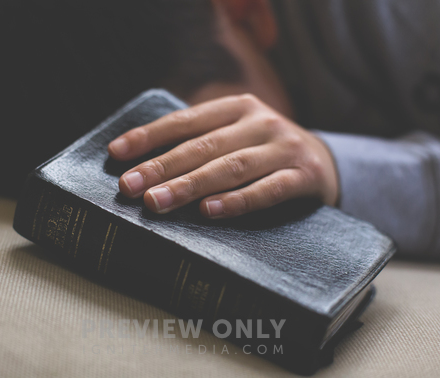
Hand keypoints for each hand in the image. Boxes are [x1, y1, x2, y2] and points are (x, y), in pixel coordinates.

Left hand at [108, 94, 338, 217]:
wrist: (323, 163)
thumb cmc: (263, 154)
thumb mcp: (235, 136)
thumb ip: (200, 142)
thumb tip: (142, 165)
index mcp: (237, 107)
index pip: (185, 120)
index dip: (149, 136)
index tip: (117, 154)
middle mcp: (260, 122)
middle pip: (203, 146)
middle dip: (162, 167)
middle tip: (129, 187)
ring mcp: (284, 147)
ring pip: (231, 167)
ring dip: (190, 185)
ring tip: (157, 202)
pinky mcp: (304, 175)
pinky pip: (268, 190)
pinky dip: (237, 201)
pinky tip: (209, 212)